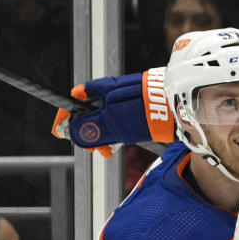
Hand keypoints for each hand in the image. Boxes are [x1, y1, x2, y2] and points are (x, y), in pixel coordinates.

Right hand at [51, 69, 173, 156]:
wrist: (178, 108)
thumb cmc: (146, 111)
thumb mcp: (113, 123)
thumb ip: (92, 127)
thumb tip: (74, 132)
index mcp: (103, 89)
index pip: (76, 99)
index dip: (66, 115)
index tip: (60, 130)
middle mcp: (113, 92)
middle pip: (90, 112)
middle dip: (87, 132)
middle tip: (93, 148)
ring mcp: (125, 101)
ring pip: (105, 119)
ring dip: (102, 136)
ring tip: (108, 150)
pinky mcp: (137, 109)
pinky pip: (119, 121)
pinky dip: (115, 134)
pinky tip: (119, 144)